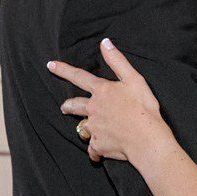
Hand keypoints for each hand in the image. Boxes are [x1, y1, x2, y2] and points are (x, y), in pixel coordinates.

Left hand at [49, 38, 164, 163]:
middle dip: (68, 106)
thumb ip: (117, 61)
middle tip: (64, 108)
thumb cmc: (143, 108)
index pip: (78, 77)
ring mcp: (94, 128)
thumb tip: (105, 43)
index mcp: (102, 91)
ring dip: (84, 128)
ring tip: (87, 130)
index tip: (50, 65)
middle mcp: (93, 109)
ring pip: (82, 128)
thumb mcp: (134, 79)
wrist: (146, 138)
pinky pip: (92, 149)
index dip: (63, 70)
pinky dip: (95, 151)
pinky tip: (99, 152)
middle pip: (74, 106)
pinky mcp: (98, 145)